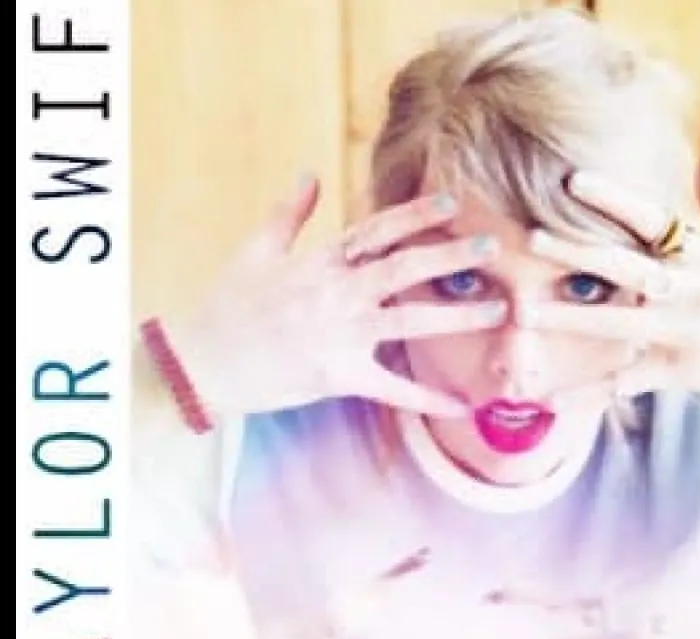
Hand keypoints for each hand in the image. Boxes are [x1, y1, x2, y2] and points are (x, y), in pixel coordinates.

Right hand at [161, 175, 508, 418]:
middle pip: (403, 271)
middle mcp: (337, 296)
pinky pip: (392, 390)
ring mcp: (341, 337)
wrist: (201, 363)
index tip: (450, 201)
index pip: (375, 231)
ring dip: (456, 317)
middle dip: (448, 256)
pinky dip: (427, 399)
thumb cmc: (227, 304)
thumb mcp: (255, 250)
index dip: (414, 215)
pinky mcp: (339, 377)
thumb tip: (310, 172)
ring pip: (410, 323)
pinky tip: (461, 404)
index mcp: (319, 262)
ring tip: (497, 310)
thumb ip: (290, 212)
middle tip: (491, 247)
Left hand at [529, 145, 699, 434]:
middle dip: (578, 252)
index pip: (655, 219)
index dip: (615, 198)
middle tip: (532, 237)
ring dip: (571, 318)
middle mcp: (694, 290)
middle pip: (627, 266)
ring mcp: (687, 334)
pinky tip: (552, 396)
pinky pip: (628, 382)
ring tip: (527, 312)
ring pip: (619, 324)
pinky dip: (591, 391)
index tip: (574, 179)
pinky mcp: (683, 374)